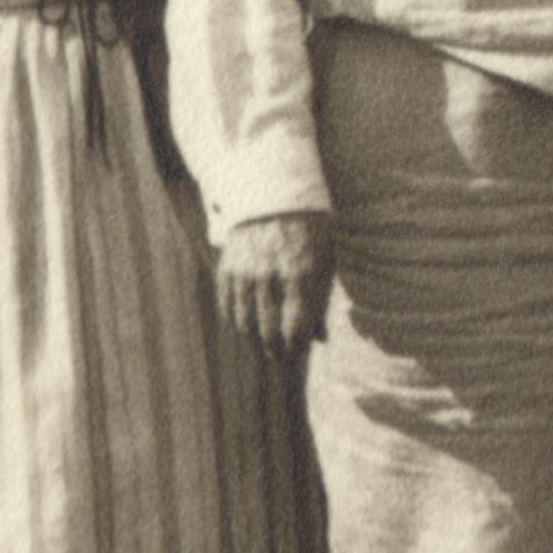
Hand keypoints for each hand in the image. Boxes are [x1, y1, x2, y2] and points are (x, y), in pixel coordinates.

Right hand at [217, 210, 332, 358]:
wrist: (274, 194)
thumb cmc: (310, 230)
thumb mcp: (326, 260)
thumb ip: (320, 300)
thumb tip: (319, 338)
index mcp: (301, 275)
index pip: (295, 329)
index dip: (296, 349)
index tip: (298, 355)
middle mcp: (270, 277)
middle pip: (268, 333)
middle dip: (276, 351)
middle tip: (280, 357)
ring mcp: (245, 274)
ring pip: (245, 325)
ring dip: (255, 340)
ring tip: (264, 344)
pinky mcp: (227, 269)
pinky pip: (227, 308)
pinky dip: (237, 321)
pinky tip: (247, 325)